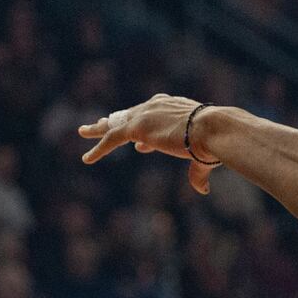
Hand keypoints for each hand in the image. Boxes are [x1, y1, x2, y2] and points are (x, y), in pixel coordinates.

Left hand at [78, 94, 220, 195]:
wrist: (212, 129)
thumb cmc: (214, 141)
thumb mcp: (203, 157)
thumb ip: (197, 173)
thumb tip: (202, 190)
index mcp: (174, 109)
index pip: (152, 118)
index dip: (143, 131)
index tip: (139, 145)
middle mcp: (157, 107)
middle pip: (130, 114)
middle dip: (116, 120)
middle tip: (100, 123)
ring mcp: (145, 115)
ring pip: (115, 123)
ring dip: (98, 129)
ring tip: (83, 132)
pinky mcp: (136, 128)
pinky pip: (111, 138)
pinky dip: (99, 149)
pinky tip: (87, 158)